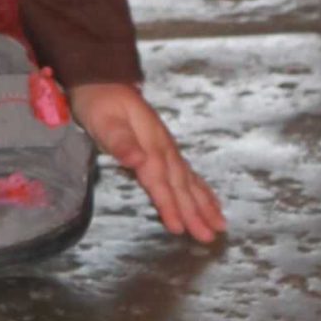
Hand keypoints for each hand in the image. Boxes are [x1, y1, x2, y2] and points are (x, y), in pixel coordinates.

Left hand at [68, 82, 225, 244]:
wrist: (104, 83)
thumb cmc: (100, 104)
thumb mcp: (104, 121)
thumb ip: (121, 142)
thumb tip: (138, 160)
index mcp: (149, 145)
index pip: (160, 181)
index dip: (170, 205)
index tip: (179, 228)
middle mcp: (163, 149)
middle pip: (181, 186)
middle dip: (196, 213)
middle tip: (210, 237)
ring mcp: (168, 149)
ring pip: (190, 182)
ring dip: (205, 205)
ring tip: (220, 225)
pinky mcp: (167, 151)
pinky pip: (188, 174)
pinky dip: (201, 191)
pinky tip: (211, 203)